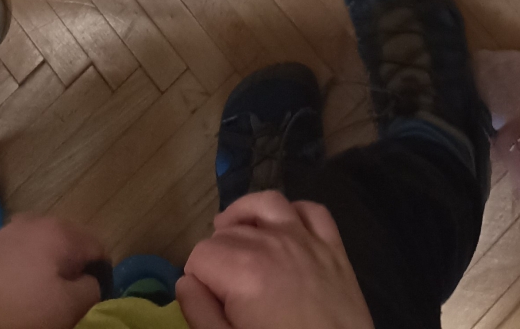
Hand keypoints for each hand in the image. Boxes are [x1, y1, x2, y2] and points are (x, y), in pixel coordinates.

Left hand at [0, 214, 105, 328]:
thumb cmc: (16, 315)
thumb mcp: (67, 310)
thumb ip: (91, 291)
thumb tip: (90, 281)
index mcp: (58, 231)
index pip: (97, 247)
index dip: (99, 276)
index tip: (89, 302)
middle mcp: (31, 223)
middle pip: (64, 248)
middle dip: (67, 273)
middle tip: (60, 305)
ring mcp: (1, 235)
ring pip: (34, 254)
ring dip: (39, 275)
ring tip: (31, 305)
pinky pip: (8, 263)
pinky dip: (13, 279)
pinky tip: (5, 302)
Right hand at [177, 193, 373, 328]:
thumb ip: (201, 314)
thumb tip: (185, 282)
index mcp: (243, 271)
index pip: (200, 255)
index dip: (195, 277)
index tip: (203, 299)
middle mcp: (274, 243)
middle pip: (229, 232)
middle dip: (216, 253)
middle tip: (217, 284)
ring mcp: (308, 242)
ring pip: (267, 204)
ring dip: (245, 215)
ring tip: (232, 232)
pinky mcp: (335, 249)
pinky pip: (312, 211)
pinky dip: (293, 212)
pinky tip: (283, 227)